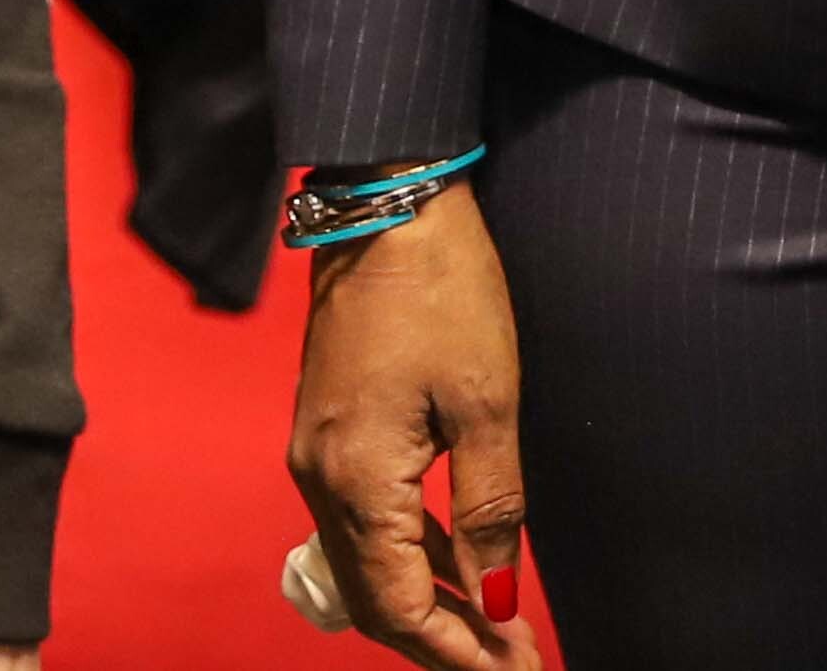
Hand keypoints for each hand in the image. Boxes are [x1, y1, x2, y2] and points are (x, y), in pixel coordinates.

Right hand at [286, 181, 530, 669]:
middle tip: (510, 664)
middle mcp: (319, 478)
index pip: (398, 609)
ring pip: (366, 565)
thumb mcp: (487, 405)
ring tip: (495, 630)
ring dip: (428, 603)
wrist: (386, 202)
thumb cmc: (444, 291)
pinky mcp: (327, 430)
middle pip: (373, 602)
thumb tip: (494, 600)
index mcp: (356, 480)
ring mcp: (316, 454)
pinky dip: (410, 555)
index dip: (455, 655)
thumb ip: (490, 511)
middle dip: (441, 643)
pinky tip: (460, 563)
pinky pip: (363, 521)